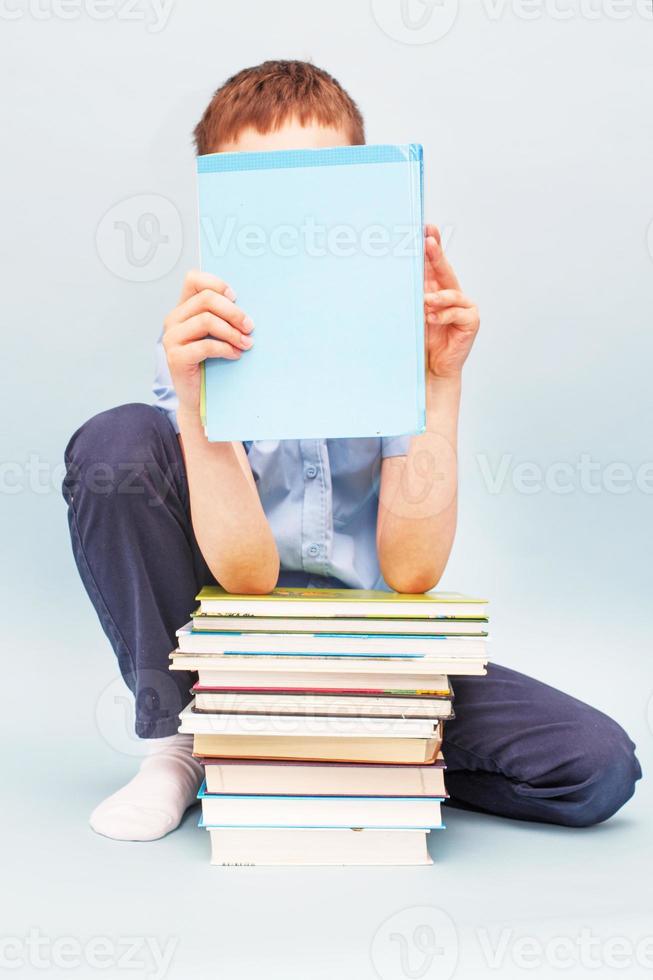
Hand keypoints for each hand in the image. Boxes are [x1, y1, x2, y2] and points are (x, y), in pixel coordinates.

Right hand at [163, 270, 253, 417]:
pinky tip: (235, 355)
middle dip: (233, 312)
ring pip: (206, 320)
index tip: (236, 297)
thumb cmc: (212, 363)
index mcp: (183, 309)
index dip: (216, 283)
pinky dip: (225, 349)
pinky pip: (205, 345)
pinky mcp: (175, 357)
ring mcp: (172, 338)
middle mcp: (173, 319)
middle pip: (206, 299)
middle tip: (250, 327)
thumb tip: (248, 308)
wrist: (198, 397)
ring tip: (246, 344)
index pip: (193, 279)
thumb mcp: (218, 335)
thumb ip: (224, 317)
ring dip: (232, 332)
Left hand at [423, 224, 479, 379]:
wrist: (432, 368)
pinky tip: (432, 318)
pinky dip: (443, 315)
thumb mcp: (414, 315)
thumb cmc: (422, 341)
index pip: (433, 264)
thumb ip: (412, 296)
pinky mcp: (470, 321)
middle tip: (428, 240)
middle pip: (444, 270)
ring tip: (425, 301)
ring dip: (437, 296)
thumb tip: (398, 275)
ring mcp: (464, 306)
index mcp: (437, 289)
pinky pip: (457, 313)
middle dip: (436, 254)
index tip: (424, 228)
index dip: (430, 246)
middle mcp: (452, 294)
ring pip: (451, 293)